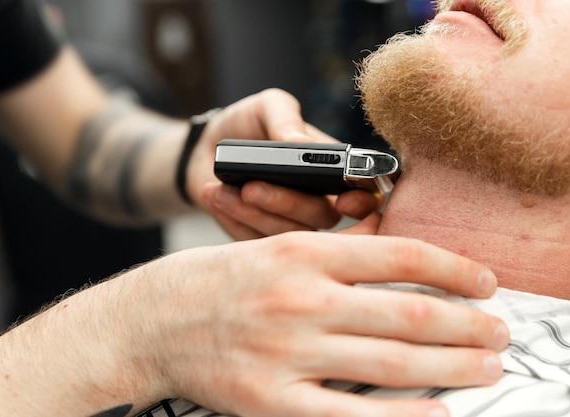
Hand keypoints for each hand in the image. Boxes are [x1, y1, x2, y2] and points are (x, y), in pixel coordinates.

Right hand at [141, 222, 508, 416]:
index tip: (488, 283)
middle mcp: (300, 299)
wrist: (154, 321)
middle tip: (502, 332)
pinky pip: (350, 416)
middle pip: (408, 312)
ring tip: (488, 367)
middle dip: (468, 324)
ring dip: (452, 366)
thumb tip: (406, 265)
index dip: (455, 268)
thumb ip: (339, 257)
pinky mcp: (271, 401)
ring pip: (391, 363)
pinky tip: (441, 414)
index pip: (401, 255)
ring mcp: (286, 354)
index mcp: (304, 253)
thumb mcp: (276, 246)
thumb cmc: (222, 280)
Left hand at [186, 88, 382, 239]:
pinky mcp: (261, 238)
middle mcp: (318, 202)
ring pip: (288, 236)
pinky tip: (214, 196)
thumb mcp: (267, 107)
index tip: (344, 201)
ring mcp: (290, 224)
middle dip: (286, 204)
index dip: (363, 203)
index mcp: (332, 170)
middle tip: (251, 186)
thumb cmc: (246, 125)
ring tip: (221, 189)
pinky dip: (233, 220)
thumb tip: (298, 143)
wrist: (205, 148)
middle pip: (321, 219)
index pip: (364, 195)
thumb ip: (286, 119)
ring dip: (253, 214)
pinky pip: (255, 242)